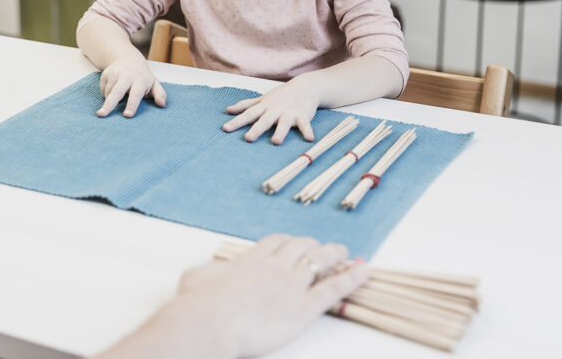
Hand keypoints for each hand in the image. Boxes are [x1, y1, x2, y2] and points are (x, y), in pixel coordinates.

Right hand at [97, 53, 166, 117]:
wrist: (128, 58)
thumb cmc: (143, 76)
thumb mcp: (154, 83)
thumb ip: (160, 94)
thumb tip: (161, 104)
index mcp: (140, 80)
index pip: (136, 94)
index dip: (132, 105)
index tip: (127, 115)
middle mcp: (126, 76)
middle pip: (116, 92)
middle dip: (109, 104)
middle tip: (101, 115)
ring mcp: (115, 73)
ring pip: (109, 93)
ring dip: (111, 101)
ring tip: (118, 100)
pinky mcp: (106, 73)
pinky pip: (104, 90)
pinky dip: (107, 95)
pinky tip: (113, 91)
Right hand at [172, 235, 367, 357]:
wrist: (209, 320)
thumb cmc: (198, 303)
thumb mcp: (197, 277)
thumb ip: (209, 272)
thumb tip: (208, 272)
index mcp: (250, 260)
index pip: (275, 242)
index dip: (288, 241)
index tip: (294, 242)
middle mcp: (274, 267)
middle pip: (300, 246)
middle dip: (313, 245)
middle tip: (322, 247)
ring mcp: (291, 285)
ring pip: (320, 261)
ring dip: (334, 254)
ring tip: (345, 251)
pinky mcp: (304, 307)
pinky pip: (334, 289)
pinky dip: (352, 278)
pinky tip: (364, 271)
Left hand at [222, 74, 320, 143]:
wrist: (305, 86)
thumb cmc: (281, 96)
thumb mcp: (262, 100)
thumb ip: (246, 105)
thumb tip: (228, 110)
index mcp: (264, 107)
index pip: (248, 114)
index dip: (237, 121)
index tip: (226, 128)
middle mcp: (275, 110)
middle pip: (264, 120)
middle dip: (256, 129)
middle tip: (248, 138)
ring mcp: (289, 112)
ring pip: (284, 123)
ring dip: (280, 131)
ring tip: (276, 141)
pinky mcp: (303, 115)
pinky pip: (305, 124)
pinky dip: (307, 130)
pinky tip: (310, 139)